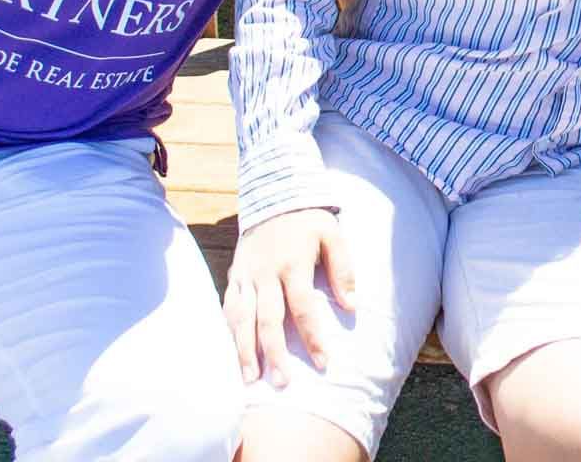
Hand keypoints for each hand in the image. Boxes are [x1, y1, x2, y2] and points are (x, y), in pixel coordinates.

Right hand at [223, 207, 357, 386]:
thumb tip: (352, 306)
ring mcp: (246, 275)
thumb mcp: (333, 235)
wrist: (273, 197)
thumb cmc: (308, 221)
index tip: (323, 363)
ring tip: (251, 378)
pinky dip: (229, 332)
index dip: (313, 337)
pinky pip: (228, 307)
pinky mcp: (234, 275)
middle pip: (268, 319)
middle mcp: (265, 272)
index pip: (302, 307)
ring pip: (242, 318)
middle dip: (274, 353)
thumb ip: (343, 269)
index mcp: (293, 263)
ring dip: (245, 350)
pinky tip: (233, 353)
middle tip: (282, 383)